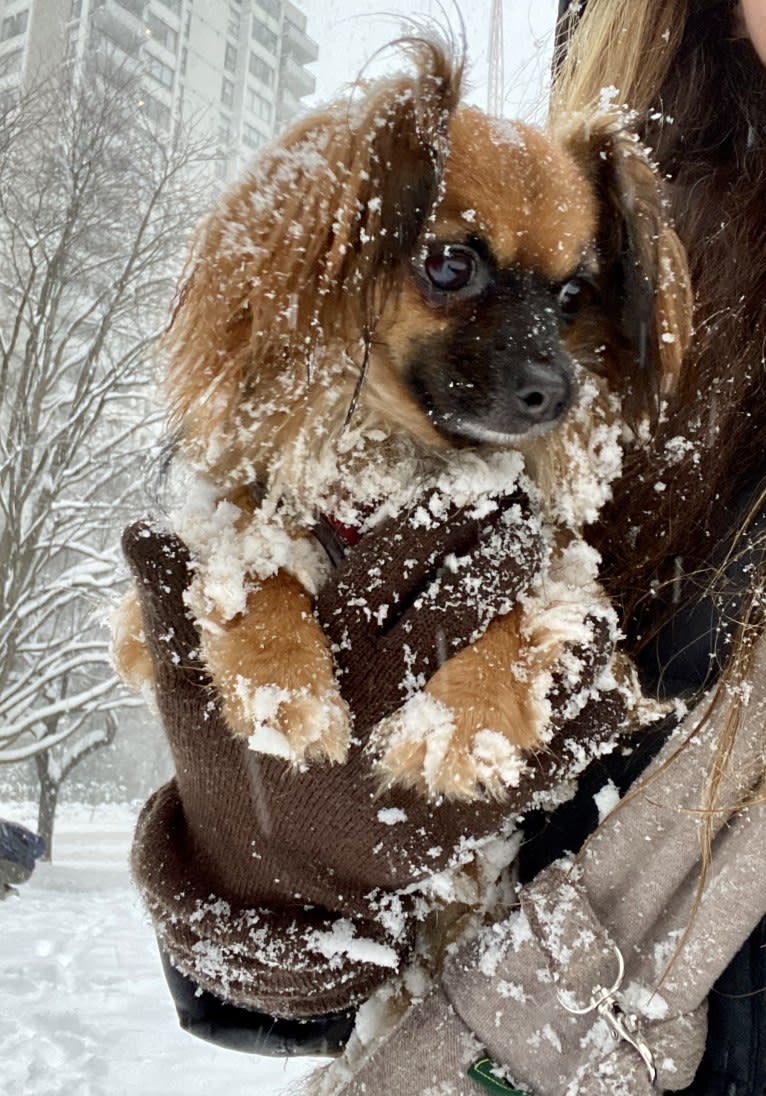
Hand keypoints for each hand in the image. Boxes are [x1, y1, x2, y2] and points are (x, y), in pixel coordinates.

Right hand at [124, 491, 626, 1019]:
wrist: (271, 887)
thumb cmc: (236, 773)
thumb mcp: (191, 694)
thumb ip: (175, 611)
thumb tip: (143, 528)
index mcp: (318, 668)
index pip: (386, 570)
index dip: (437, 517)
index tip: (474, 479)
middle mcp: (376, 708)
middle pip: (454, 609)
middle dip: (500, 549)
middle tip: (527, 512)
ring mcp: (423, 765)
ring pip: (509, 678)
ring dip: (553, 625)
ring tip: (578, 582)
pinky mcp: (465, 819)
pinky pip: (541, 765)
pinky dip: (583, 724)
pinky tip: (608, 683)